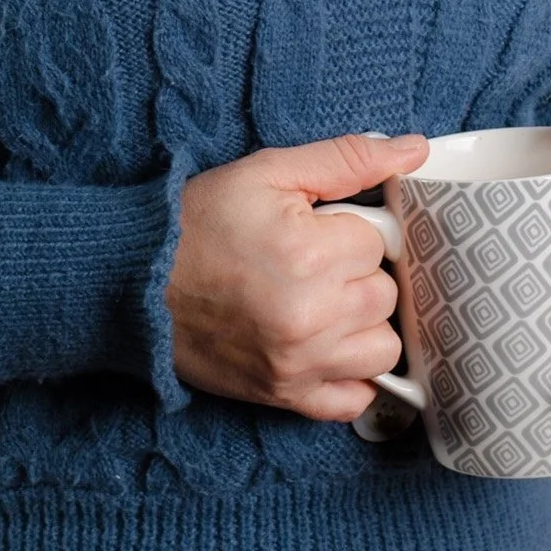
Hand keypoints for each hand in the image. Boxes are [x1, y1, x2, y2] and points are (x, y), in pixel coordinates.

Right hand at [164, 131, 428, 420]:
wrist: (136, 282)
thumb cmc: (200, 221)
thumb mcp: (267, 172)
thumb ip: (346, 158)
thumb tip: (414, 149)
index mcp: (309, 253)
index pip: (379, 240)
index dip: (351, 229)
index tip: (319, 228)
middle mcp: (311, 316)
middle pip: (386, 294)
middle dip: (358, 273)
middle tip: (315, 262)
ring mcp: (299, 364)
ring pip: (384, 349)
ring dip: (362, 325)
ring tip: (323, 303)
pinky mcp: (286, 396)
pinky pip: (355, 401)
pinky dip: (351, 377)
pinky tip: (326, 347)